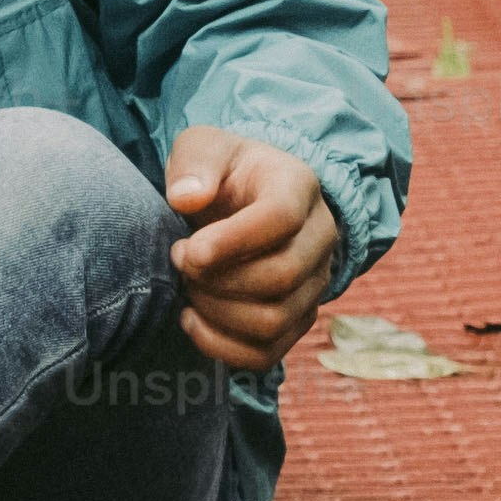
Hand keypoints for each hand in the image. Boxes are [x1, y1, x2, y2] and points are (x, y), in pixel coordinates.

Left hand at [161, 130, 342, 370]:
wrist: (244, 198)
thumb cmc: (223, 171)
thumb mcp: (204, 147)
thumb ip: (194, 163)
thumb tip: (185, 199)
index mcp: (298, 186)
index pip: (281, 218)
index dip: (232, 240)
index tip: (188, 249)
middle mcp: (320, 237)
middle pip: (281, 277)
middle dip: (218, 278)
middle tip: (180, 260)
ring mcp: (314, 283)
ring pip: (274, 321)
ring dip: (217, 312)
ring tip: (187, 285)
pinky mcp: (298, 319)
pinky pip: (266, 353)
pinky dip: (221, 347)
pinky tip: (191, 319)